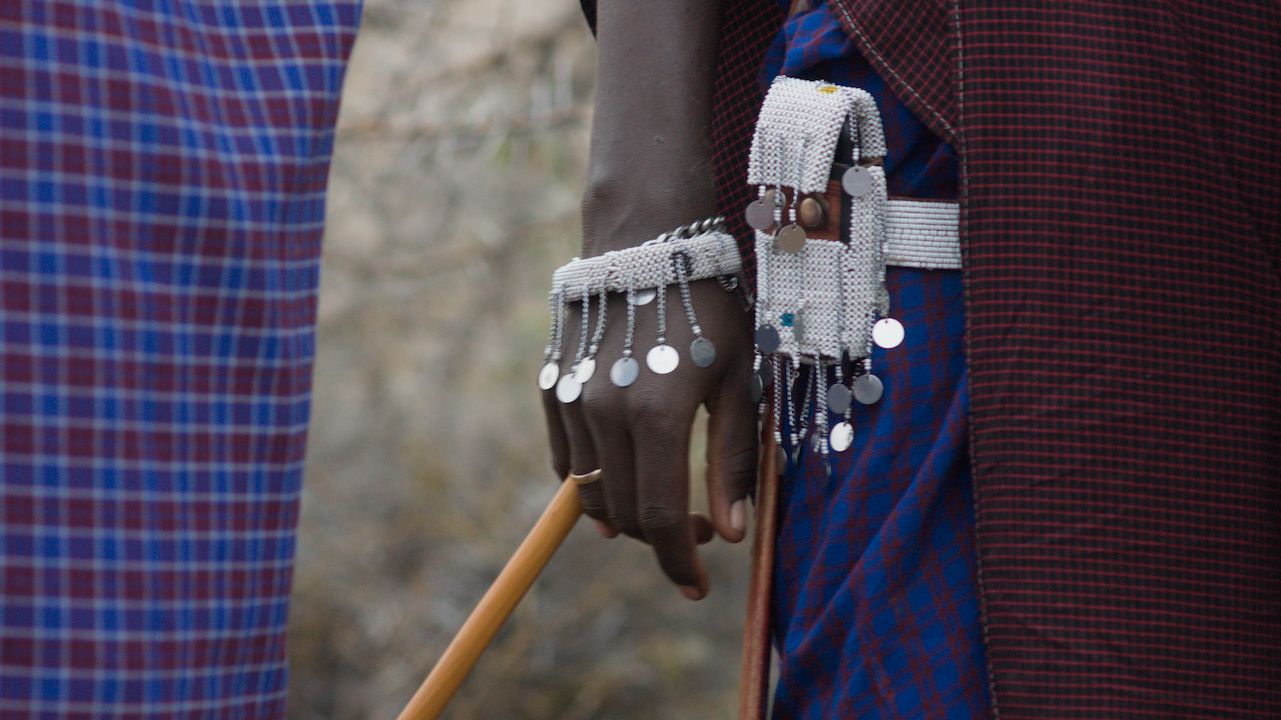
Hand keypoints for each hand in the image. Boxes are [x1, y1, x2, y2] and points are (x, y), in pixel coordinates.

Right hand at [541, 275, 757, 600]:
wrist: (645, 241)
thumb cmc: (708, 308)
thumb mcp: (737, 381)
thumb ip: (732, 459)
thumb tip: (732, 534)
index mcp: (657, 414)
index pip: (662, 517)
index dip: (678, 561)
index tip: (697, 586)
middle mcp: (604, 412)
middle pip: (624, 512)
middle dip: (660, 538)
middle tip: (701, 530)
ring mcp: (570, 400)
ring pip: (591, 491)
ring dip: (627, 511)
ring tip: (664, 498)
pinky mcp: (551, 387)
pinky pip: (567, 460)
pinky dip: (594, 480)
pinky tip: (626, 468)